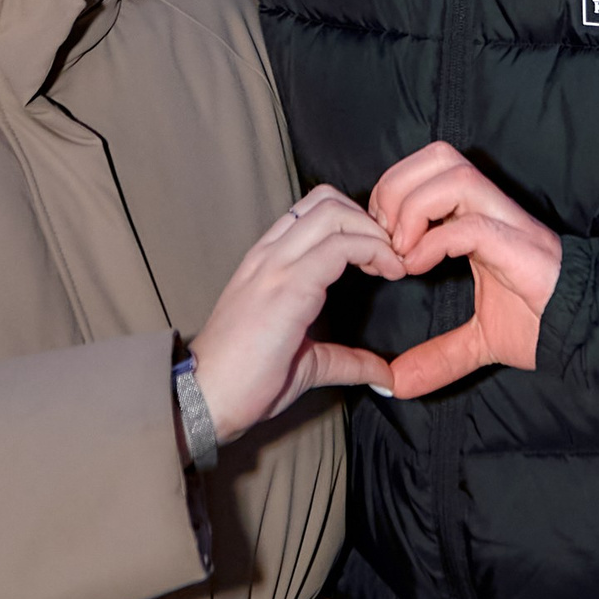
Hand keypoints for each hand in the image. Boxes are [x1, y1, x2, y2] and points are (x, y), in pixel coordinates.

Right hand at [191, 184, 402, 441]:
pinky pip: (339, 247)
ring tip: (392, 264)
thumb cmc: (244, 381)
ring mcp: (276, 266)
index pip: (313, 211)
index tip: (379, 257)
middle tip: (392, 256)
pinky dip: (374, 251)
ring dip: (373, 232)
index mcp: (267, 262)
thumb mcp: (306, 364)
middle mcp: (269, 254)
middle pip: (326, 200)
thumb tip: (383, 372)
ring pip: (334, 213)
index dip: (354, 223)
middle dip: (369, 220)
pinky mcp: (287, 286)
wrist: (205, 399)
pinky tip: (389, 273)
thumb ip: (345, 360)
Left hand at [367, 143, 562, 399]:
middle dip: (397, 187)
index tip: (376, 237)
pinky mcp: (519, 245)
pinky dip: (434, 241)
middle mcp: (493, 210)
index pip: (431, 167)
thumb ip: (438, 356)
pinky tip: (418, 268)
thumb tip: (397, 384)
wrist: (587, 335)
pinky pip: (470, 223)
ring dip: (413, 208)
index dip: (394, 190)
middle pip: (438, 156)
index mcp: (479, 218)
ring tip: (401, 251)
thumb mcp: (479, 340)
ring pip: (454, 175)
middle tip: (384, 236)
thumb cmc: (542, 324)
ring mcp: (507, 223)